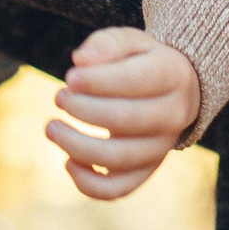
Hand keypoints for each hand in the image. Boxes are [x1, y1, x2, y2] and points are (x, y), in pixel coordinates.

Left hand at [47, 27, 199, 200]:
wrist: (177, 91)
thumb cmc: (143, 61)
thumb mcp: (131, 41)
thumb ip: (108, 44)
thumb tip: (81, 60)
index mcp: (174, 75)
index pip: (136, 81)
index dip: (98, 81)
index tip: (70, 76)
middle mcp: (174, 114)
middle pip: (127, 121)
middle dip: (84, 110)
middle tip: (59, 96)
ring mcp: (162, 147)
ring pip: (120, 159)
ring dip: (77, 146)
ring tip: (51, 127)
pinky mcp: (147, 170)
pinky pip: (119, 188)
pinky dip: (89, 184)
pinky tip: (67, 162)